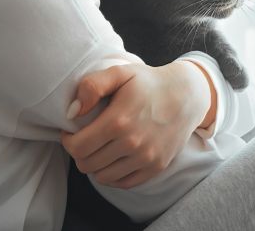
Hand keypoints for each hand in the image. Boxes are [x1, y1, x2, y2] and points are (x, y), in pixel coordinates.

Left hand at [60, 61, 209, 188]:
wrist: (187, 95)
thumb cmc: (149, 83)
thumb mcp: (120, 72)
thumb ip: (92, 86)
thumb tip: (72, 112)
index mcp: (118, 121)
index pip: (77, 147)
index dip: (68, 141)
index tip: (72, 131)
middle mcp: (132, 144)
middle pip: (87, 165)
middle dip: (79, 153)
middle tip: (85, 139)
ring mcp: (146, 158)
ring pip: (102, 177)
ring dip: (95, 164)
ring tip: (100, 148)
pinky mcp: (156, 167)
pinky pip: (123, 183)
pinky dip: (113, 175)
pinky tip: (114, 158)